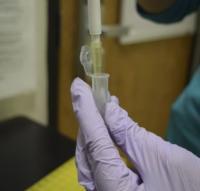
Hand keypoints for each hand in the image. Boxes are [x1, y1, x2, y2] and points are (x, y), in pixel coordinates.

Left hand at [71, 78, 199, 190]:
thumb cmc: (191, 189)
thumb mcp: (163, 160)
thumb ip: (130, 136)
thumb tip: (109, 110)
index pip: (95, 142)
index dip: (86, 111)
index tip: (78, 87)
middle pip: (88, 152)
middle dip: (89, 121)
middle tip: (91, 96)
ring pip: (91, 158)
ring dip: (96, 130)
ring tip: (102, 107)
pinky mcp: (114, 189)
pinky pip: (101, 163)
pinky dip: (103, 143)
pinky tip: (108, 128)